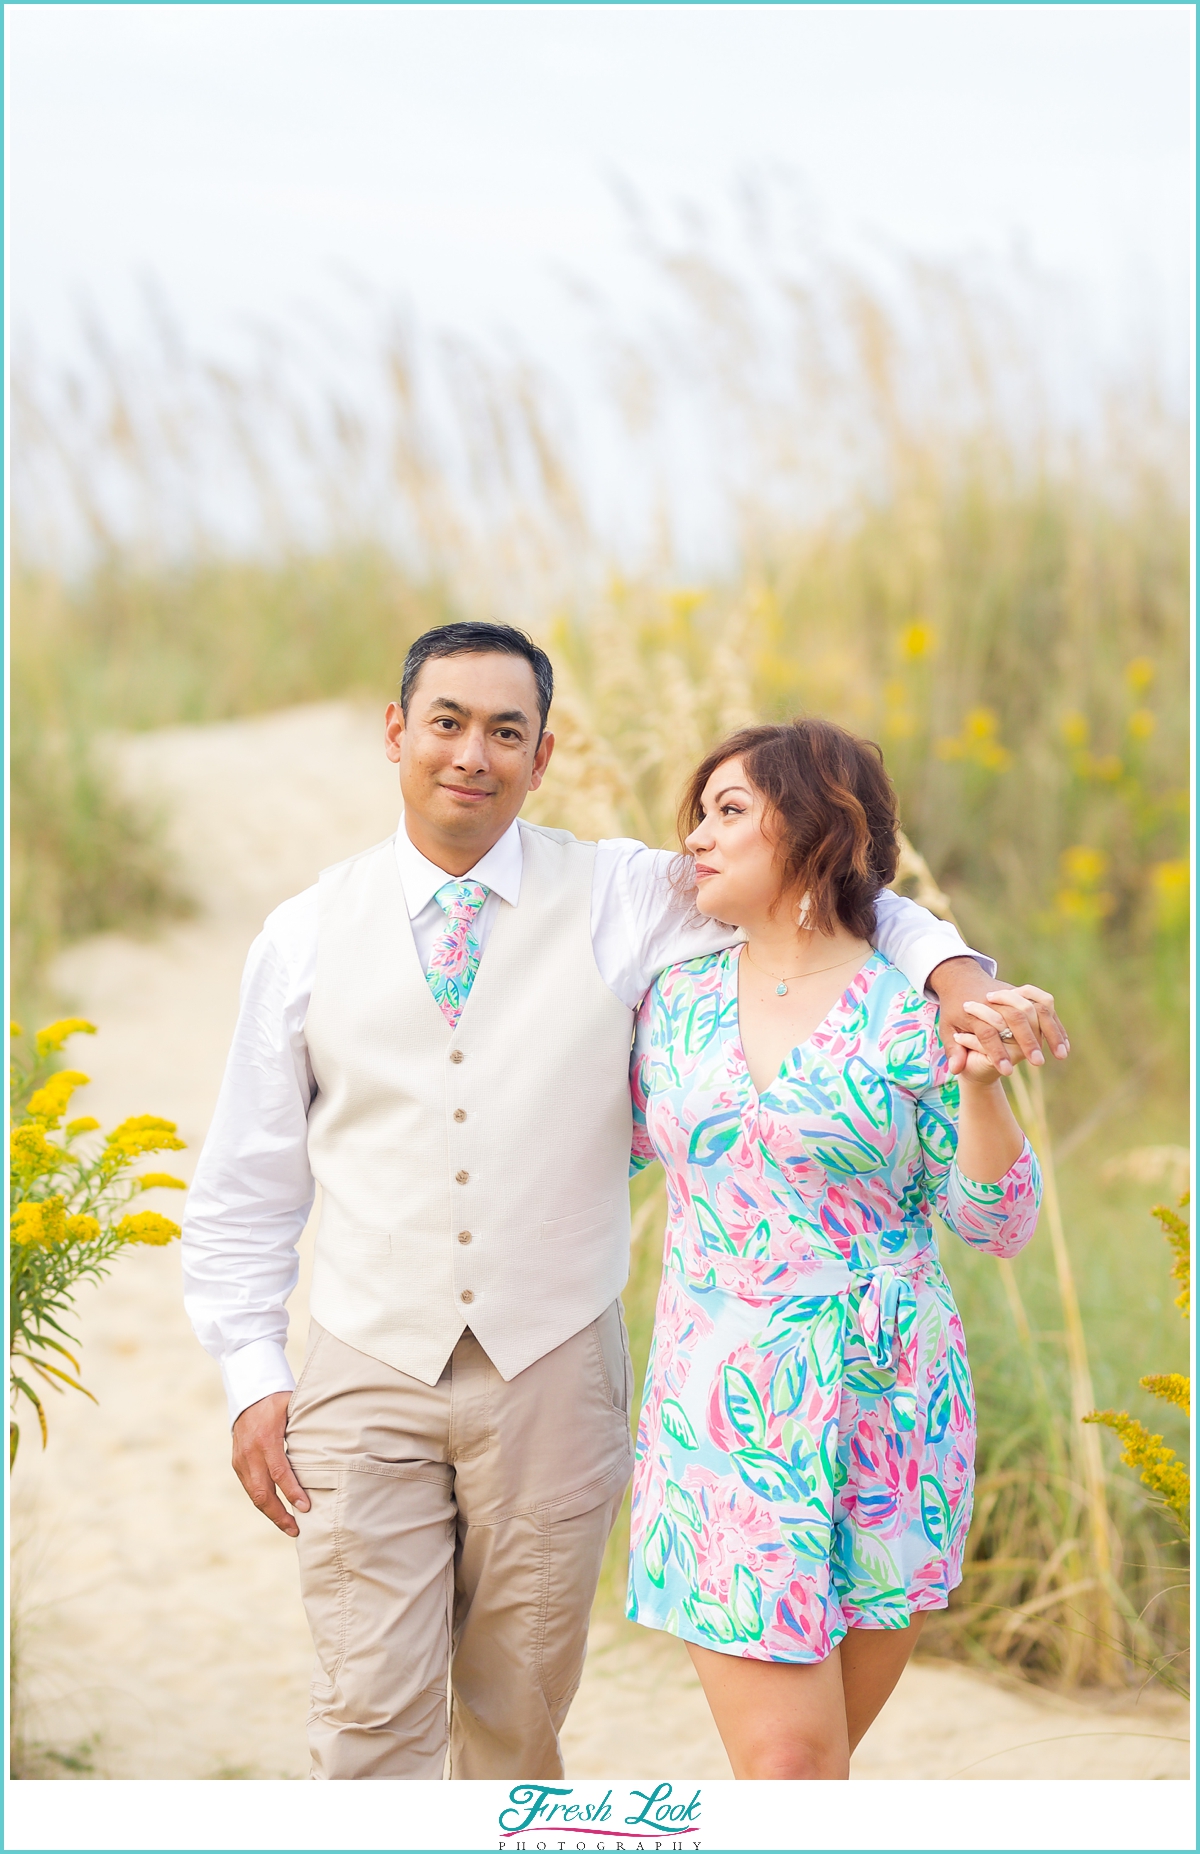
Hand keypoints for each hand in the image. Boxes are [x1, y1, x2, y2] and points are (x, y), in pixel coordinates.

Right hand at [231, 1390, 309, 1536]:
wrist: (248, 1392)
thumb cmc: (277, 1400)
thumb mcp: (293, 1408)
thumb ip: (305, 1429)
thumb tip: (330, 1449)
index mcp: (266, 1439)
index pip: (279, 1472)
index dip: (292, 1492)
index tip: (306, 1507)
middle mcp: (250, 1452)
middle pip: (262, 1492)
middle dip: (279, 1515)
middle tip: (296, 1530)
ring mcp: (241, 1459)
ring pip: (254, 1495)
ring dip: (271, 1513)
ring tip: (289, 1527)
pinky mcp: (237, 1463)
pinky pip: (249, 1487)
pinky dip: (263, 1501)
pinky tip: (276, 1511)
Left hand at [928, 958, 1069, 1076]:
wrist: (961, 980)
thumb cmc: (954, 1009)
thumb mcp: (946, 1028)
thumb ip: (953, 1050)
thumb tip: (956, 1070)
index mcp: (973, 1010)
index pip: (987, 1032)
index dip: (996, 1052)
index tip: (1006, 1072)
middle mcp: (996, 1001)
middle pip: (1016, 1018)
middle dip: (1028, 1041)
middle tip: (1037, 1063)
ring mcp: (1013, 994)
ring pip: (1037, 1009)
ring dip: (1051, 1031)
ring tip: (1060, 1054)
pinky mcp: (1024, 992)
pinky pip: (1046, 1004)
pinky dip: (1056, 1022)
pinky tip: (1064, 1043)